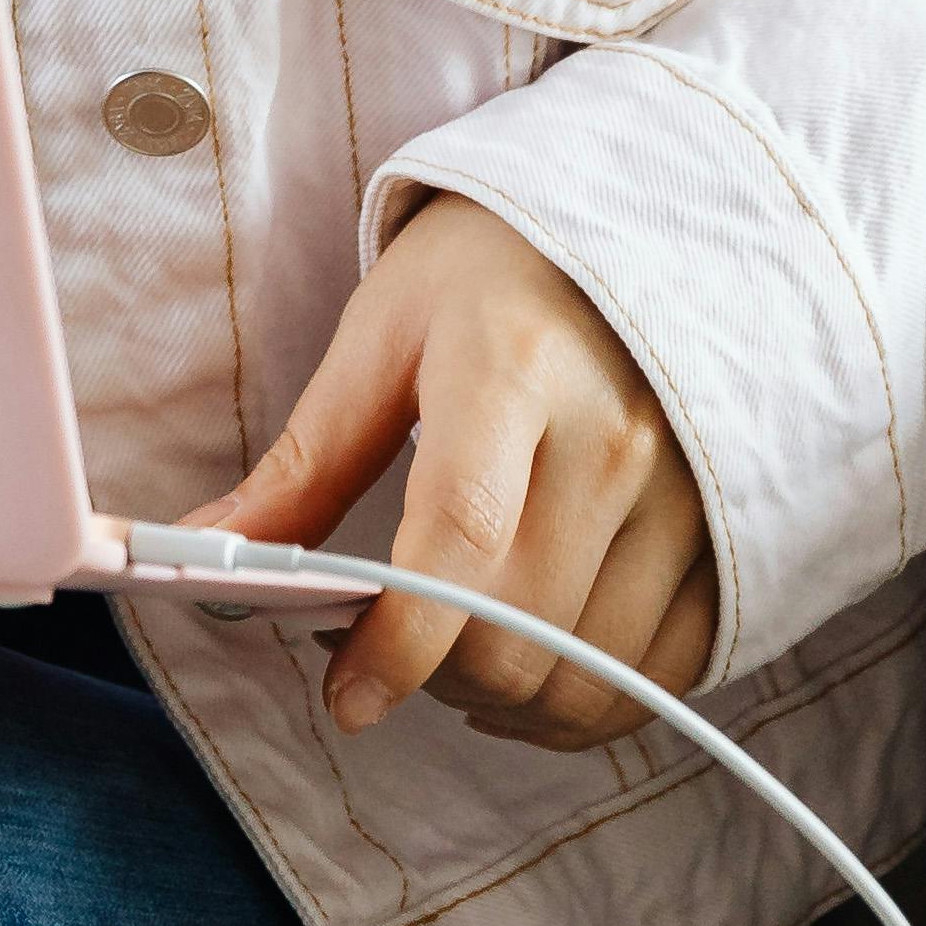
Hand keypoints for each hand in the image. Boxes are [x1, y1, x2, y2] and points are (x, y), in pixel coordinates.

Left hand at [195, 193, 713, 749]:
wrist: (640, 220)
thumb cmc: (492, 274)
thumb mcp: (384, 336)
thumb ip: (305, 462)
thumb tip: (199, 556)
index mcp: (515, 362)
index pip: (459, 535)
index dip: (397, 641)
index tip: (346, 696)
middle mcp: (617, 433)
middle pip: (515, 628)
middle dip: (430, 674)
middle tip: (384, 646)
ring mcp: (687, 493)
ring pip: (583, 676)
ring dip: (500, 700)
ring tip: (452, 653)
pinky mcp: (726, 540)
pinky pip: (655, 681)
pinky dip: (581, 705)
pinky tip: (530, 665)